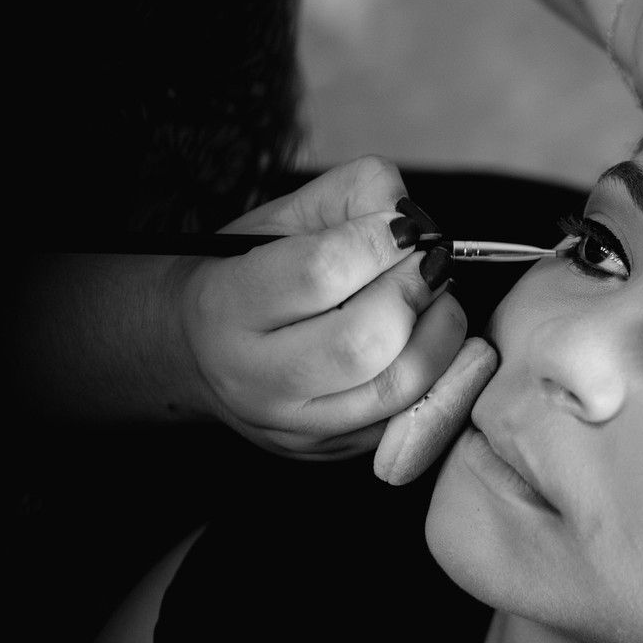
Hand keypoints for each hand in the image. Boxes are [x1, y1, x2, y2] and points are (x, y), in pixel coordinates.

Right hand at [177, 156, 468, 459]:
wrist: (201, 351)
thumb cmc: (251, 271)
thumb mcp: (285, 215)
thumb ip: (353, 193)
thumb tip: (416, 220)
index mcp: (226, 304)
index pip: (321, 273)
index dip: (379, 241)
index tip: (401, 228)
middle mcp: (255, 377)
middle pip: (364, 342)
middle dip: (415, 291)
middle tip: (426, 265)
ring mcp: (296, 425)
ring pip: (398, 388)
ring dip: (440, 331)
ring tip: (433, 299)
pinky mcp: (334, 450)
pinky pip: (413, 414)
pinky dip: (441, 369)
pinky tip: (424, 337)